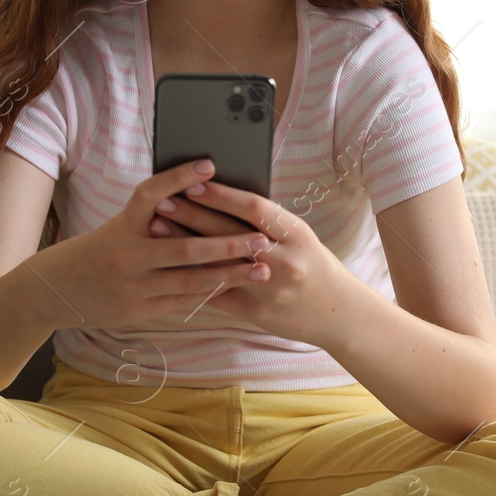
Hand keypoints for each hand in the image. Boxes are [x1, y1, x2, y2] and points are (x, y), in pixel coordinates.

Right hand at [28, 159, 268, 329]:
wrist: (52, 290)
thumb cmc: (94, 251)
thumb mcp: (115, 227)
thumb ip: (151, 217)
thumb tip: (197, 196)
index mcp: (122, 225)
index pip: (151, 194)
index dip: (179, 177)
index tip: (209, 164)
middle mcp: (127, 255)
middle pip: (185, 247)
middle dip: (227, 243)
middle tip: (260, 238)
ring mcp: (134, 287)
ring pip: (191, 281)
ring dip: (229, 275)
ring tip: (261, 269)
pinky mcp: (139, 310)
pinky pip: (183, 303)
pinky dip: (210, 295)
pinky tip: (235, 290)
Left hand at [152, 177, 358, 346]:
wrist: (338, 313)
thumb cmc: (313, 265)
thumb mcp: (299, 236)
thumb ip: (267, 221)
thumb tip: (221, 195)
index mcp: (297, 234)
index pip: (254, 209)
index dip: (221, 195)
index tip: (193, 182)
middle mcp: (285, 260)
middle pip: (230, 234)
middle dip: (192, 215)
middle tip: (162, 201)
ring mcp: (270, 289)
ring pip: (218, 264)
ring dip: (184, 245)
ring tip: (157, 229)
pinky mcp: (256, 312)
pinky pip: (218, 293)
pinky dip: (191, 276)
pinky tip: (168, 264)